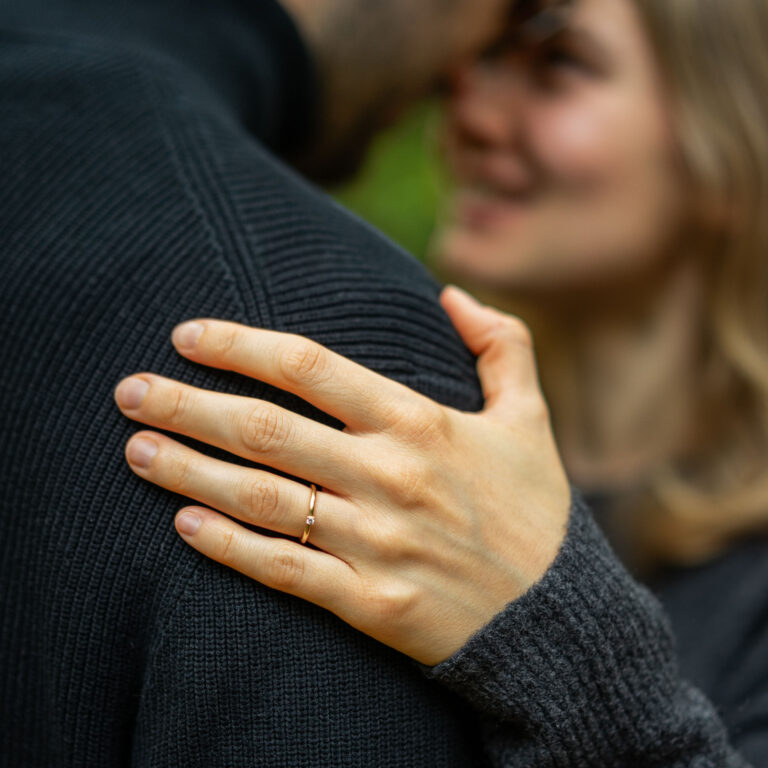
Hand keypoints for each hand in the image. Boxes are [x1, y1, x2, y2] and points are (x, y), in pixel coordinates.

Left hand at [113, 286, 570, 665]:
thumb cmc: (536, 511)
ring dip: (189, 472)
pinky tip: (186, 525)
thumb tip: (451, 294)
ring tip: (134, 452)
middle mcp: (389, 476)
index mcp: (420, 423)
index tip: (187, 335)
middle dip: (188, 405)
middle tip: (129, 392)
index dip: (241, 346)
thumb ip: (502, 344)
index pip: (310, 367)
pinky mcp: (371, 603)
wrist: (556, 619)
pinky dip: (230, 547)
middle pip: (266, 429)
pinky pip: (285, 570)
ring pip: (261, 498)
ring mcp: (376, 542)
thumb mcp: (530, 417)